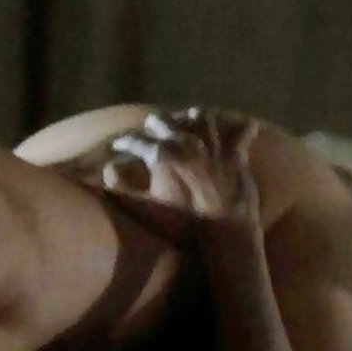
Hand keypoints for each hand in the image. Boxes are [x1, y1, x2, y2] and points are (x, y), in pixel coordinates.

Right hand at [99, 108, 261, 238]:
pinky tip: (246, 125)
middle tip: (148, 127)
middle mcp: (186, 142)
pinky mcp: (236, 155)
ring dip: (192, 118)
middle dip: (154, 124)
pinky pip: (241, 135)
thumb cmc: (181, 224)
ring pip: (202, 119)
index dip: (123, 143)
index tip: (117, 145)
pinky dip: (242, 129)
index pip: (135, 141)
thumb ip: (120, 187)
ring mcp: (213, 146)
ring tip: (189, 118)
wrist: (224, 233)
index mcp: (161, 154)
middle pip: (165, 122)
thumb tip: (106, 168)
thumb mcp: (143, 208)